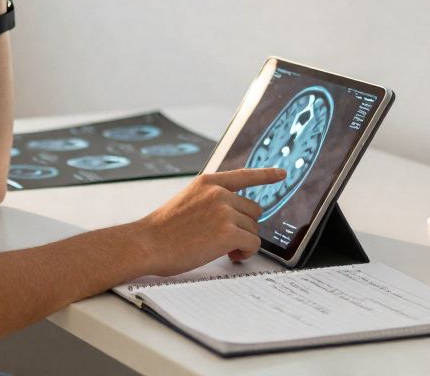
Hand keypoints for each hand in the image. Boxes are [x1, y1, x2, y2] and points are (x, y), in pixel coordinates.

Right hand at [136, 167, 286, 276]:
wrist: (147, 243)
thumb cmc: (163, 230)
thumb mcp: (187, 202)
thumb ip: (210, 201)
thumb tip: (236, 217)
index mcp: (207, 182)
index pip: (243, 175)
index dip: (266, 175)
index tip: (282, 173)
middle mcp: (219, 192)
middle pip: (253, 210)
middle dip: (243, 226)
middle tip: (224, 240)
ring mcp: (224, 211)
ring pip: (253, 228)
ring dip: (242, 241)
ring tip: (221, 249)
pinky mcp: (229, 231)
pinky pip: (253, 243)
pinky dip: (245, 253)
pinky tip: (230, 255)